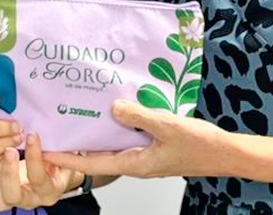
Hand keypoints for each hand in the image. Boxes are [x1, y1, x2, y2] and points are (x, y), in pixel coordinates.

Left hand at [0, 132, 78, 209]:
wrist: (56, 173)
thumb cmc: (61, 160)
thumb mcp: (65, 154)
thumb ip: (59, 148)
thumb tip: (52, 130)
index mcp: (49, 191)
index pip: (38, 180)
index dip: (34, 158)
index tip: (32, 136)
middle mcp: (30, 199)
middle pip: (12, 196)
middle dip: (8, 172)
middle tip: (9, 150)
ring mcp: (13, 197)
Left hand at [44, 99, 230, 178]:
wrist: (226, 153)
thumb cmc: (200, 145)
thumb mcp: (168, 126)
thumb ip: (140, 116)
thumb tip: (113, 108)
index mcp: (135, 164)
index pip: (92, 163)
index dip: (68, 158)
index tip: (45, 151)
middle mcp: (136, 162)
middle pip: (98, 156)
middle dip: (77, 145)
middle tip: (57, 129)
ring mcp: (145, 156)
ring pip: (113, 145)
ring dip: (96, 134)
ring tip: (78, 117)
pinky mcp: (154, 147)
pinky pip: (129, 138)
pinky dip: (117, 127)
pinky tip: (115, 112)